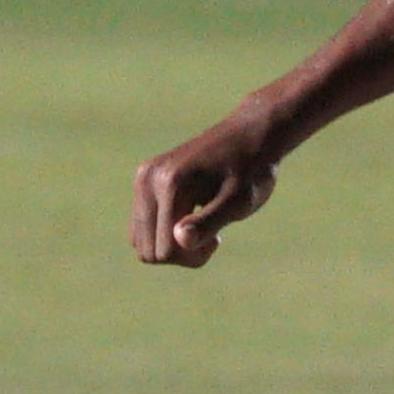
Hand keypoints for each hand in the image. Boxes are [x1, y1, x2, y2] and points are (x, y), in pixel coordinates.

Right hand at [132, 109, 282, 266]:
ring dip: (173, 244)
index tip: (218, 238)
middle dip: (181, 253)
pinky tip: (192, 218)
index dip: (193, 256)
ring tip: (203, 224)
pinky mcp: (144, 183)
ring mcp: (142, 180)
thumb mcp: (240, 200)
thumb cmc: (252, 170)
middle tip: (212, 232)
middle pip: (147, 251)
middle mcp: (146, 181)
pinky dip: (166, 232)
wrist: (249, 137)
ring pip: (141, 242)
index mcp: (169, 185)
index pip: (164, 251)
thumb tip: (180, 240)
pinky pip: (142, 227)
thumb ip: (210, 220)